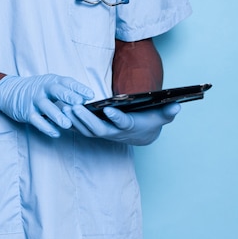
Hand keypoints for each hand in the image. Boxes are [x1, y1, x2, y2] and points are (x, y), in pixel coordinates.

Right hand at [0, 74, 93, 137]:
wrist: (11, 91)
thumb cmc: (38, 90)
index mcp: (51, 81)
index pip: (66, 82)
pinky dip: (46, 127)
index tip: (91, 95)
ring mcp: (34, 100)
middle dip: (68, 96)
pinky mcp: (26, 112)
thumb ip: (67, 91)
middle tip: (79, 103)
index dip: (78, 88)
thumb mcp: (51, 85)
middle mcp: (42, 88)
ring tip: (67, 124)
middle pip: (55, 90)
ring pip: (46, 106)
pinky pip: (36, 120)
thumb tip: (86, 100)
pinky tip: (55, 133)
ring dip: (57, 115)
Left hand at [62, 102, 180, 144]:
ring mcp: (104, 133)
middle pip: (98, 128)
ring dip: (75, 120)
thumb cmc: (150, 121)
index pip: (122, 123)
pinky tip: (59, 112)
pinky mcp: (95, 131)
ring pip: (86, 130)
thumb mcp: (160, 116)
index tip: (108, 109)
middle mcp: (114, 132)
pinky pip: (80, 129)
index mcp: (129, 126)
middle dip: (86, 118)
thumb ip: (167, 111)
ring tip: (64, 106)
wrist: (142, 134)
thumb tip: (178, 104)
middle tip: (75, 106)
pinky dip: (70, 122)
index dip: (116, 117)